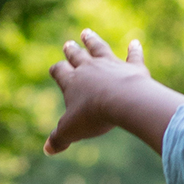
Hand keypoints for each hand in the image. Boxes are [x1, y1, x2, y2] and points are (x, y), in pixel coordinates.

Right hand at [44, 29, 150, 154]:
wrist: (124, 102)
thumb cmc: (94, 116)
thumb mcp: (71, 130)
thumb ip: (58, 139)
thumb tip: (47, 150)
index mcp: (72, 81)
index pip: (60, 71)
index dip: (57, 70)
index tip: (54, 68)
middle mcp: (90, 68)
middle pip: (77, 56)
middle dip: (72, 50)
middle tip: (68, 43)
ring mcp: (111, 65)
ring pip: (99, 49)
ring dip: (93, 41)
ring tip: (87, 32)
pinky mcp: (132, 67)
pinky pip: (133, 56)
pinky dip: (134, 49)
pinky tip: (135, 41)